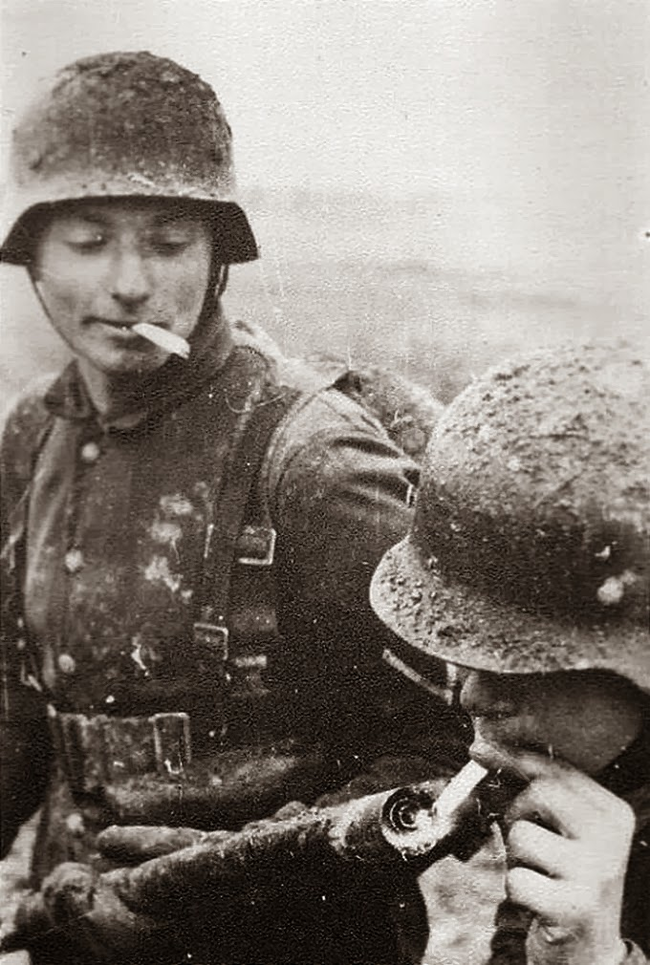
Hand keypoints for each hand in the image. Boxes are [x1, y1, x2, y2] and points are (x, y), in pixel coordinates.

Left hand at [499, 749, 633, 964]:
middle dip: (517, 812)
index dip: (514, 756)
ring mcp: (596, 872)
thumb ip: (533, 793)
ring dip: (516, 857)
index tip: (480, 748)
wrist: (590, 952)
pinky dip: (516, 891)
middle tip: (525, 843)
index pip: (558, 769)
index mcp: (612, 812)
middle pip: (540, 791)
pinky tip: (538, 902)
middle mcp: (611, 837)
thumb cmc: (565, 880)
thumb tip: (483, 750)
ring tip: (538, 875)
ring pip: (522, 834)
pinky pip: (517, 879)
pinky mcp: (575, 907)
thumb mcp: (562, 832)